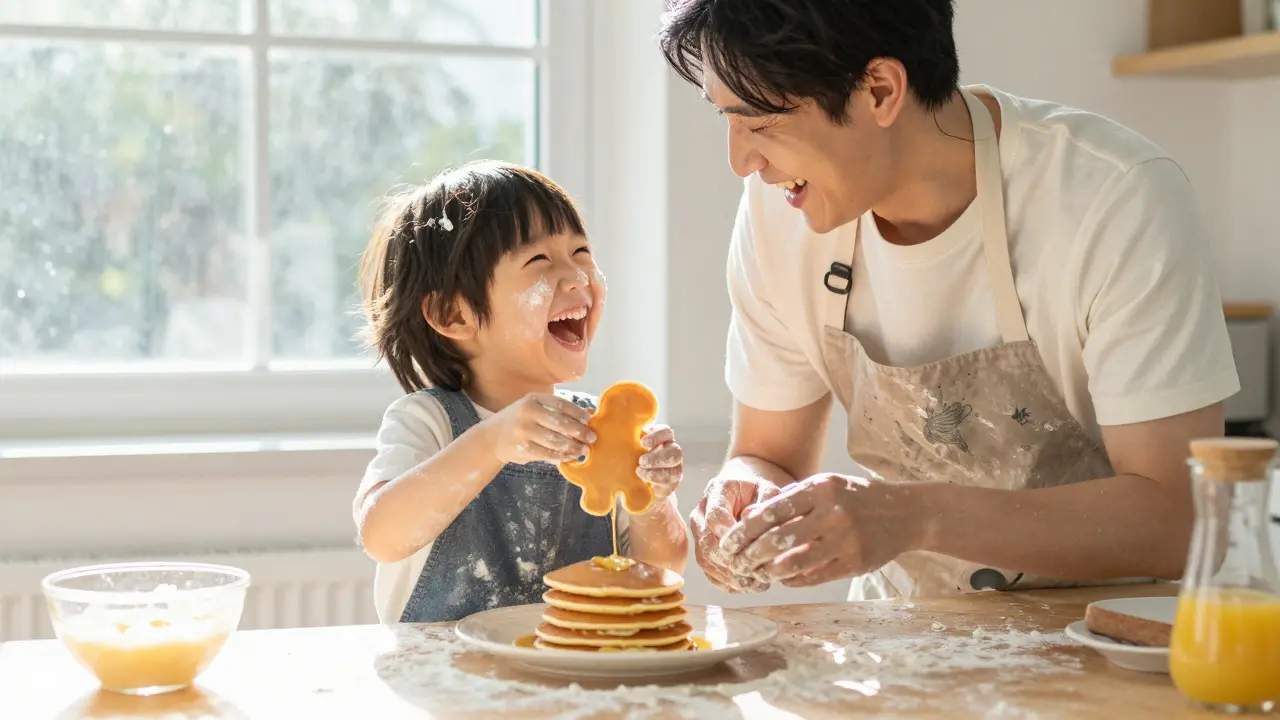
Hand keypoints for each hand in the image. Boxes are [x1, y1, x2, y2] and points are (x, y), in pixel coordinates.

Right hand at [481, 394, 595, 464]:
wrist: (492, 438)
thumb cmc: (519, 421)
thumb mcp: (535, 409)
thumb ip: (559, 411)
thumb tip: (590, 412)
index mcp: (532, 399)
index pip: (561, 404)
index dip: (577, 412)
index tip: (589, 420)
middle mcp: (527, 413)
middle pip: (560, 422)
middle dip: (579, 431)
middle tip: (591, 438)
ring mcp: (524, 431)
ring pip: (556, 440)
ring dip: (573, 446)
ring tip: (583, 450)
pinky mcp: (523, 448)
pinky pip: (548, 453)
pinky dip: (562, 456)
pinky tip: (570, 456)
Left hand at [637, 424, 681, 504]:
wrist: (636, 478)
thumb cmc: (633, 455)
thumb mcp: (631, 444)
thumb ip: (630, 437)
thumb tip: (619, 432)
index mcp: (663, 438)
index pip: (667, 432)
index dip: (657, 437)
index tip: (643, 442)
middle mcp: (672, 451)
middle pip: (675, 452)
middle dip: (657, 457)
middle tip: (641, 461)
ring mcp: (674, 468)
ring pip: (674, 470)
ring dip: (656, 472)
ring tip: (639, 472)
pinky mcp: (671, 483)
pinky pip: (669, 483)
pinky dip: (656, 481)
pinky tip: (644, 481)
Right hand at [689, 476, 782, 593]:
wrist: (744, 491)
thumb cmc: (758, 490)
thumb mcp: (767, 487)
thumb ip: (765, 498)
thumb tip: (750, 516)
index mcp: (717, 491)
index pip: (715, 516)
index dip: (730, 535)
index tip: (751, 547)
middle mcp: (701, 512)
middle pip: (708, 543)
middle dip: (732, 561)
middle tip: (757, 573)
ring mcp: (699, 533)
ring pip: (706, 560)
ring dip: (730, 576)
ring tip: (756, 584)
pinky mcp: (702, 550)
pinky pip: (708, 571)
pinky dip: (726, 582)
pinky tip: (746, 586)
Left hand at [718, 474, 923, 587]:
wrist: (905, 513)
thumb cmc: (856, 498)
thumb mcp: (825, 487)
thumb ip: (790, 499)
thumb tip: (749, 516)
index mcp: (821, 489)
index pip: (772, 510)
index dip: (745, 530)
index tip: (729, 542)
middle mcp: (832, 513)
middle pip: (778, 539)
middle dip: (750, 555)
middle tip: (736, 563)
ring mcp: (845, 540)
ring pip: (794, 562)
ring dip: (768, 571)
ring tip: (757, 573)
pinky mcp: (855, 563)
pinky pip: (814, 577)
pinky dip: (793, 580)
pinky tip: (783, 579)